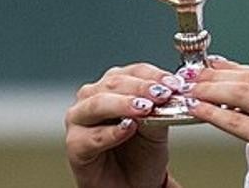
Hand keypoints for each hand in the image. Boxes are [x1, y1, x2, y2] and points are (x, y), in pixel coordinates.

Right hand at [65, 62, 181, 187]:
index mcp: (114, 86)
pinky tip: (127, 129)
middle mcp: (92, 97)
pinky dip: (111, 132)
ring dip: (123, 105)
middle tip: (161, 94)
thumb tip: (165, 94)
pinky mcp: (75, 145)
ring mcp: (79, 120)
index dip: (154, 75)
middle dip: (141, 88)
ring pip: (98, 104)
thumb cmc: (142, 152)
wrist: (135, 184)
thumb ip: (157, 109)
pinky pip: (91, 136)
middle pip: (114, 83)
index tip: (174, 83)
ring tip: (144, 109)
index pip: (133, 71)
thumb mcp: (157, 126)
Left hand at [185, 58, 248, 187]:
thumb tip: (241, 91)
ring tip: (190, 91)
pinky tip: (198, 111)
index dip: (232, 67)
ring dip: (210, 90)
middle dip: (215, 76)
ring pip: (242, 94)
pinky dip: (213, 114)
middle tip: (191, 76)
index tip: (210, 66)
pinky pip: (238, 122)